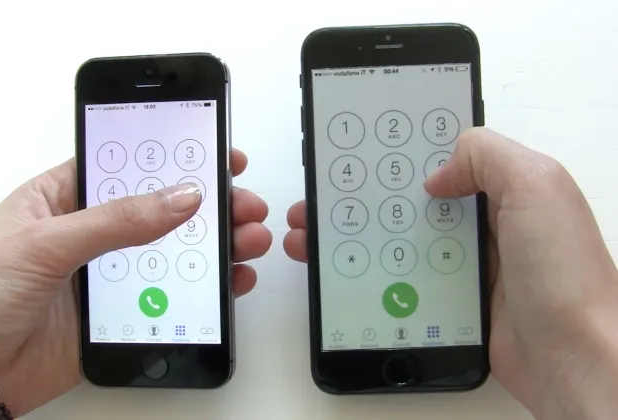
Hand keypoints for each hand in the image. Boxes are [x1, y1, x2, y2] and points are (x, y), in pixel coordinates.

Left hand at [0, 148, 270, 416]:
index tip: (217, 156)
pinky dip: (204, 289)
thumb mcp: (44, 242)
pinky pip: (170, 295)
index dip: (174, 159)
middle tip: (244, 204)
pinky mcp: (119, 313)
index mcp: (63, 198)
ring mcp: (107, 275)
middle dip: (208, 205)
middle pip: (161, 209)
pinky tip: (229, 280)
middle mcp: (90, 233)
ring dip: (214, 245)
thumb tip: (180, 197)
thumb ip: (117, 220)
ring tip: (248, 239)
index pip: (129, 168)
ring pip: (172, 252)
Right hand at [284, 128, 617, 419]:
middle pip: (411, 202)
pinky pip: (407, 281)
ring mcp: (467, 265)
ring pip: (401, 242)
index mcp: (506, 188)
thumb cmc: (565, 273)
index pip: (445, 159)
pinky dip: (375, 275)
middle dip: (364, 198)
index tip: (360, 151)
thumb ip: (488, 156)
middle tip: (320, 198)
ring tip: (311, 236)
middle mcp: (485, 224)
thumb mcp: (537, 185)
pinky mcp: (454, 301)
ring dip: (358, 238)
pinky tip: (344, 275)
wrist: (574, 356)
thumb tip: (439, 174)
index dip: (402, 154)